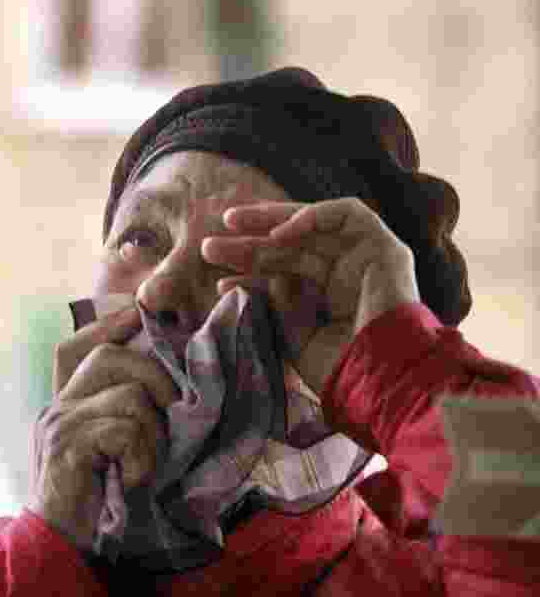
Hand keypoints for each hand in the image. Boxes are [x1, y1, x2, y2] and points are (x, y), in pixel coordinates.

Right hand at [27, 305, 177, 550]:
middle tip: (174, 412)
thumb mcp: (111, 455)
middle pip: (107, 356)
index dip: (108, 324)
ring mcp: (58, 423)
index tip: (139, 313)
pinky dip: (142, 456)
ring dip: (153, 431)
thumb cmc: (95, 506)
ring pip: (127, 393)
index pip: (76, 346)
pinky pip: (124, 428)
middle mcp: (56, 406)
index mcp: (65, 405)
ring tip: (145, 464)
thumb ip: (123, 420)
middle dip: (154, 377)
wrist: (59, 551)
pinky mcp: (67, 445)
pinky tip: (133, 480)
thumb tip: (171, 389)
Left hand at [200, 197, 420, 401]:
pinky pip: (350, 214)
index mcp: (330, 298)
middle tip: (209, 248)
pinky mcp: (386, 248)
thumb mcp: (293, 333)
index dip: (250, 273)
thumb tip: (255, 280)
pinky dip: (314, 216)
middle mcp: (348, 274)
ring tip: (231, 223)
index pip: (285, 273)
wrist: (381, 382)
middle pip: (292, 248)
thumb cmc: (341, 369)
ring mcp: (367, 259)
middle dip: (250, 244)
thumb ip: (276, 303)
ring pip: (313, 227)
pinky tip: (279, 232)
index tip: (219, 281)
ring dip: (271, 221)